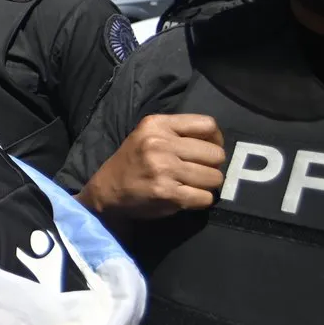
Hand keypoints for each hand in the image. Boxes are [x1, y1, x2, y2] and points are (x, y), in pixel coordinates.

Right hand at [78, 114, 226, 220]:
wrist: (107, 191)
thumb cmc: (133, 162)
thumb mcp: (148, 135)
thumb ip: (178, 133)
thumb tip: (217, 143)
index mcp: (157, 124)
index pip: (207, 124)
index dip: (215, 139)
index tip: (207, 151)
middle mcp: (160, 144)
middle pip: (215, 154)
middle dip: (212, 166)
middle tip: (198, 172)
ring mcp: (164, 169)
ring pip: (214, 177)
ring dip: (207, 185)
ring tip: (192, 185)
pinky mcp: (167, 193)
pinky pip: (205, 198)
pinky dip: (201, 200)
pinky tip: (188, 198)